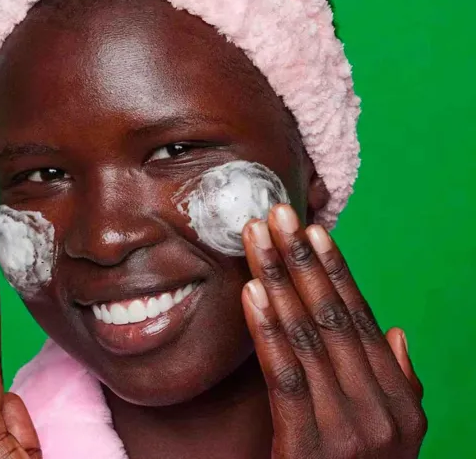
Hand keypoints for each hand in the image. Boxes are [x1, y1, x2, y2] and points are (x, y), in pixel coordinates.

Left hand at [241, 205, 426, 457]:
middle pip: (332, 316)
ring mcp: (351, 430)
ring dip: (278, 280)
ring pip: (307, 336)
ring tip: (258, 239)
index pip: (361, 318)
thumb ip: (400, 383)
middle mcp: (382, 409)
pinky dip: (267, 330)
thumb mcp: (393, 436)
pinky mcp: (311, 450)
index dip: (335, 271)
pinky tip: (251, 292)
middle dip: (301, 260)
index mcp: (399, 399)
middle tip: (277, 215)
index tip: (313, 231)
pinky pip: (285, 376)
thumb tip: (396, 331)